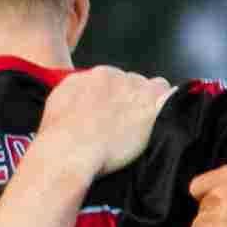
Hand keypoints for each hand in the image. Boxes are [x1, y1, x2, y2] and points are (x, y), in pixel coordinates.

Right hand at [30, 65, 174, 184]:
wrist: (69, 151)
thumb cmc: (57, 137)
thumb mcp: (57, 105)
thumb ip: (74, 96)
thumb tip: (81, 100)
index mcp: (90, 76)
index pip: (113, 80)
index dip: (116, 99)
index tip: (114, 115)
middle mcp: (114, 75)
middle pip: (134, 82)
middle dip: (133, 99)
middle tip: (129, 124)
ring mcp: (134, 88)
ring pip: (155, 86)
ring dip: (152, 102)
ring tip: (146, 125)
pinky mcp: (151, 105)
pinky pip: (170, 95)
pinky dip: (170, 106)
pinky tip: (165, 120)